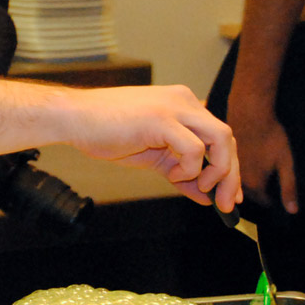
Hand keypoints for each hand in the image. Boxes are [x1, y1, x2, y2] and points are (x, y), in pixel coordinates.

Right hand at [59, 85, 241, 210]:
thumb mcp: (152, 157)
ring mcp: (174, 107)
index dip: (229, 167)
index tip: (229, 193)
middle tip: (227, 203)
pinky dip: (189, 168)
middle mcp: (184, 101)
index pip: (219, 136)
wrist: (74, 118)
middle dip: (230, 175)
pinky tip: (172, 174)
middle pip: (226, 138)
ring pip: (220, 139)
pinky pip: (194, 149)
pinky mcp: (162, 119)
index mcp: (182, 105)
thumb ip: (180, 173)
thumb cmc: (105, 131)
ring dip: (217, 172)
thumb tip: (204, 195)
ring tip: (200, 188)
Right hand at [226, 103, 298, 211]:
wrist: (250, 113)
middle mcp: (238, 179)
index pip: (263, 201)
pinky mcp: (223, 156)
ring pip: (236, 182)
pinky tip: (246, 159)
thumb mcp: (286, 163)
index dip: (270, 200)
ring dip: (244, 181)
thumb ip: (288, 188)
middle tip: (267, 182)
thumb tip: (292, 211)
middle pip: (248, 193)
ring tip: (257, 172)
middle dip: (257, 191)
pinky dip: (235, 169)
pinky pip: (230, 169)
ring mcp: (229, 168)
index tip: (275, 195)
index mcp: (254, 183)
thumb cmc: (271, 136)